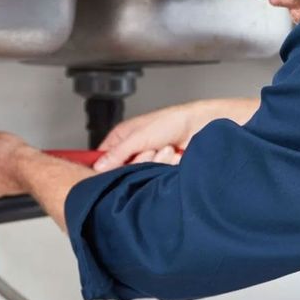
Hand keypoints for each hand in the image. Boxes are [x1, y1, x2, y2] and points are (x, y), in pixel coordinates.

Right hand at [95, 98, 256, 170]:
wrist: (200, 127)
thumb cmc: (171, 121)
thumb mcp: (139, 136)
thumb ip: (117, 153)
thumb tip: (98, 167)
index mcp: (122, 137)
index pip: (102, 158)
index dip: (105, 167)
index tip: (112, 171)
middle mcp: (133, 149)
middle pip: (121, 170)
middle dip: (137, 162)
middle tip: (148, 151)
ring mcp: (147, 160)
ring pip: (139, 175)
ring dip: (154, 162)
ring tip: (165, 148)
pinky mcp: (160, 169)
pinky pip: (154, 177)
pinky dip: (164, 166)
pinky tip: (172, 155)